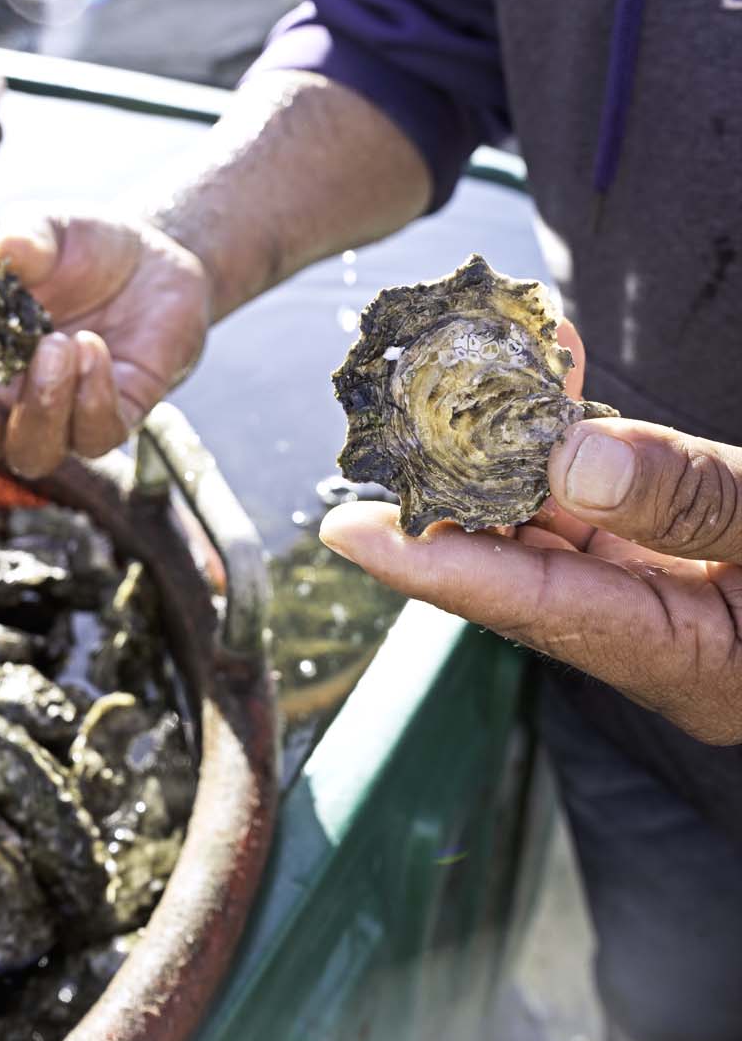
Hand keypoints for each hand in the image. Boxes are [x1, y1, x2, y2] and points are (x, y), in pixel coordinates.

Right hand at [0, 208, 210, 484]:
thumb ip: (22, 236)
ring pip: (31, 454)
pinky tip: (92, 347)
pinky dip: (90, 396)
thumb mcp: (44, 229)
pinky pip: (95, 436)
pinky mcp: (114, 416)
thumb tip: (6, 250)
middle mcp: (3, 400)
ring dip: (39, 404)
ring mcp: (58, 416)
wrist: (155, 255)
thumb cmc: (80, 249)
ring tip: (57, 343)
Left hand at [321, 336, 741, 745]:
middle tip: (397, 418)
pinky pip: (605, 506)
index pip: (532, 609)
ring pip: (557, 528)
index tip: (345, 530)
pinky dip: (576, 444)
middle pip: (524, 567)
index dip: (432, 565)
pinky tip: (554, 380)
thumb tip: (570, 459)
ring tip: (474, 374)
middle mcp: (660, 646)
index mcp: (690, 666)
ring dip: (515, 450)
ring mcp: (669, 608)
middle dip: (456, 488)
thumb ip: (695, 501)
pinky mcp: (677, 568)